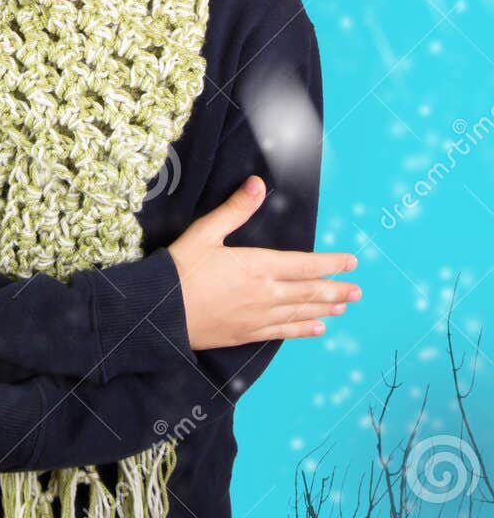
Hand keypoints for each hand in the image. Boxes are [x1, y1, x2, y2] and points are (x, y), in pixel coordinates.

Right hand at [167, 174, 360, 350]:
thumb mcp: (203, 234)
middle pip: (310, 291)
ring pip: (301, 312)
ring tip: (344, 306)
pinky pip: (284, 332)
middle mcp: (265, 293)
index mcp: (257, 265)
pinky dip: (303, 329)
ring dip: (326, 308)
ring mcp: (258, 316)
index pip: (304, 265)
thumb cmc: (179, 270)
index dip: (331, 263)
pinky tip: (317, 329)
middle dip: (336, 289)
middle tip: (358, 290)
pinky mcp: (247, 333)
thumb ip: (234, 210)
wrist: (159, 312)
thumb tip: (256, 184)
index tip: (351, 262)